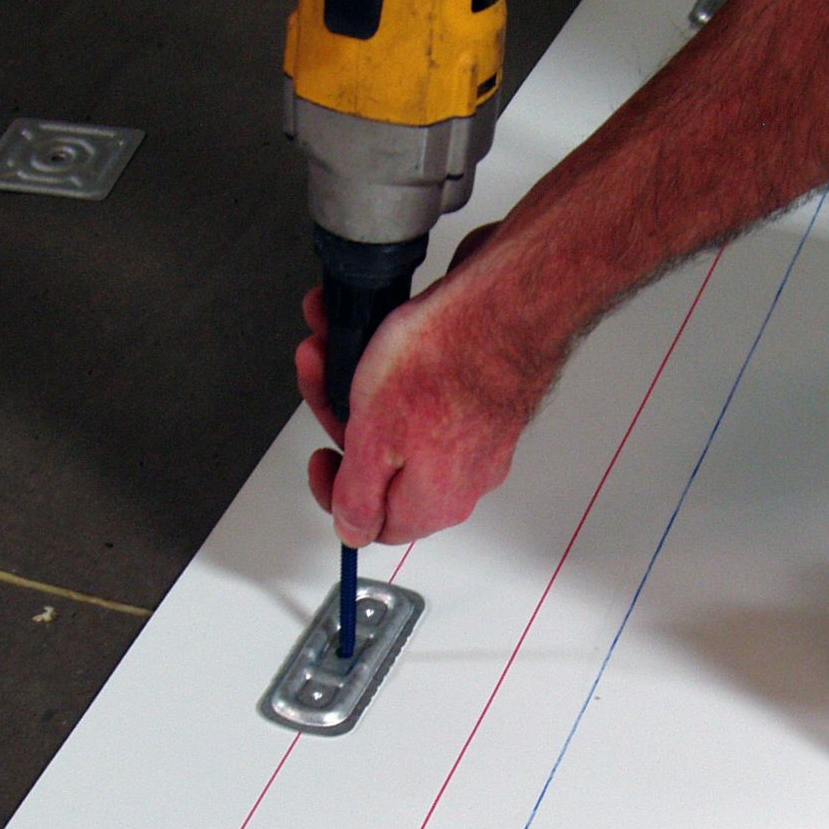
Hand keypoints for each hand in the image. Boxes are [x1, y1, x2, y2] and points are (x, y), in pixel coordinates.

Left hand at [295, 225, 556, 546]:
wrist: (508, 298)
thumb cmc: (449, 363)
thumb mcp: (376, 442)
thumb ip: (358, 496)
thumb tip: (351, 531)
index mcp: (436, 499)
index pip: (376, 524)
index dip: (336, 492)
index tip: (321, 456)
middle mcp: (462, 471)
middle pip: (380, 456)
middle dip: (338, 407)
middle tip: (321, 368)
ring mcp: (474, 427)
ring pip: (397, 410)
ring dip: (356, 370)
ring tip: (337, 332)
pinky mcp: (478, 385)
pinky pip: (422, 379)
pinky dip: (390, 351)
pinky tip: (372, 319)